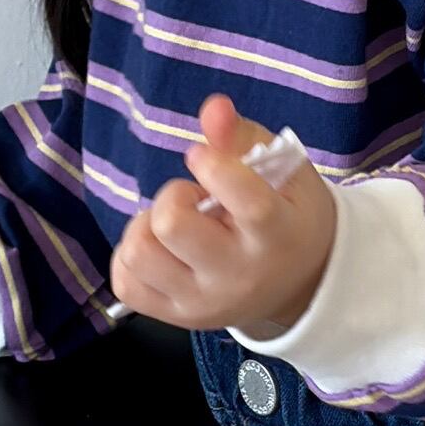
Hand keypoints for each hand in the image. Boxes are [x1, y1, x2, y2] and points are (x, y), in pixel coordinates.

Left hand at [105, 92, 337, 335]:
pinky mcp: (176, 318)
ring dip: (147, 225)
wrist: (299, 284)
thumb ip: (244, 138)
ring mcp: (203, 302)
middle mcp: (238, 275)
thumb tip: (213, 107)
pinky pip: (125, 282)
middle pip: (172, 225)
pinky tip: (160, 247)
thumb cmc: (288, 217)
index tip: (200, 156)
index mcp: (276, 235)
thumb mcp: (283, 172)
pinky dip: (132, 255)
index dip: (214, 168)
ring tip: (175, 224)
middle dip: (174, 196)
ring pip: (139, 253)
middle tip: (194, 199)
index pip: (246, 202)